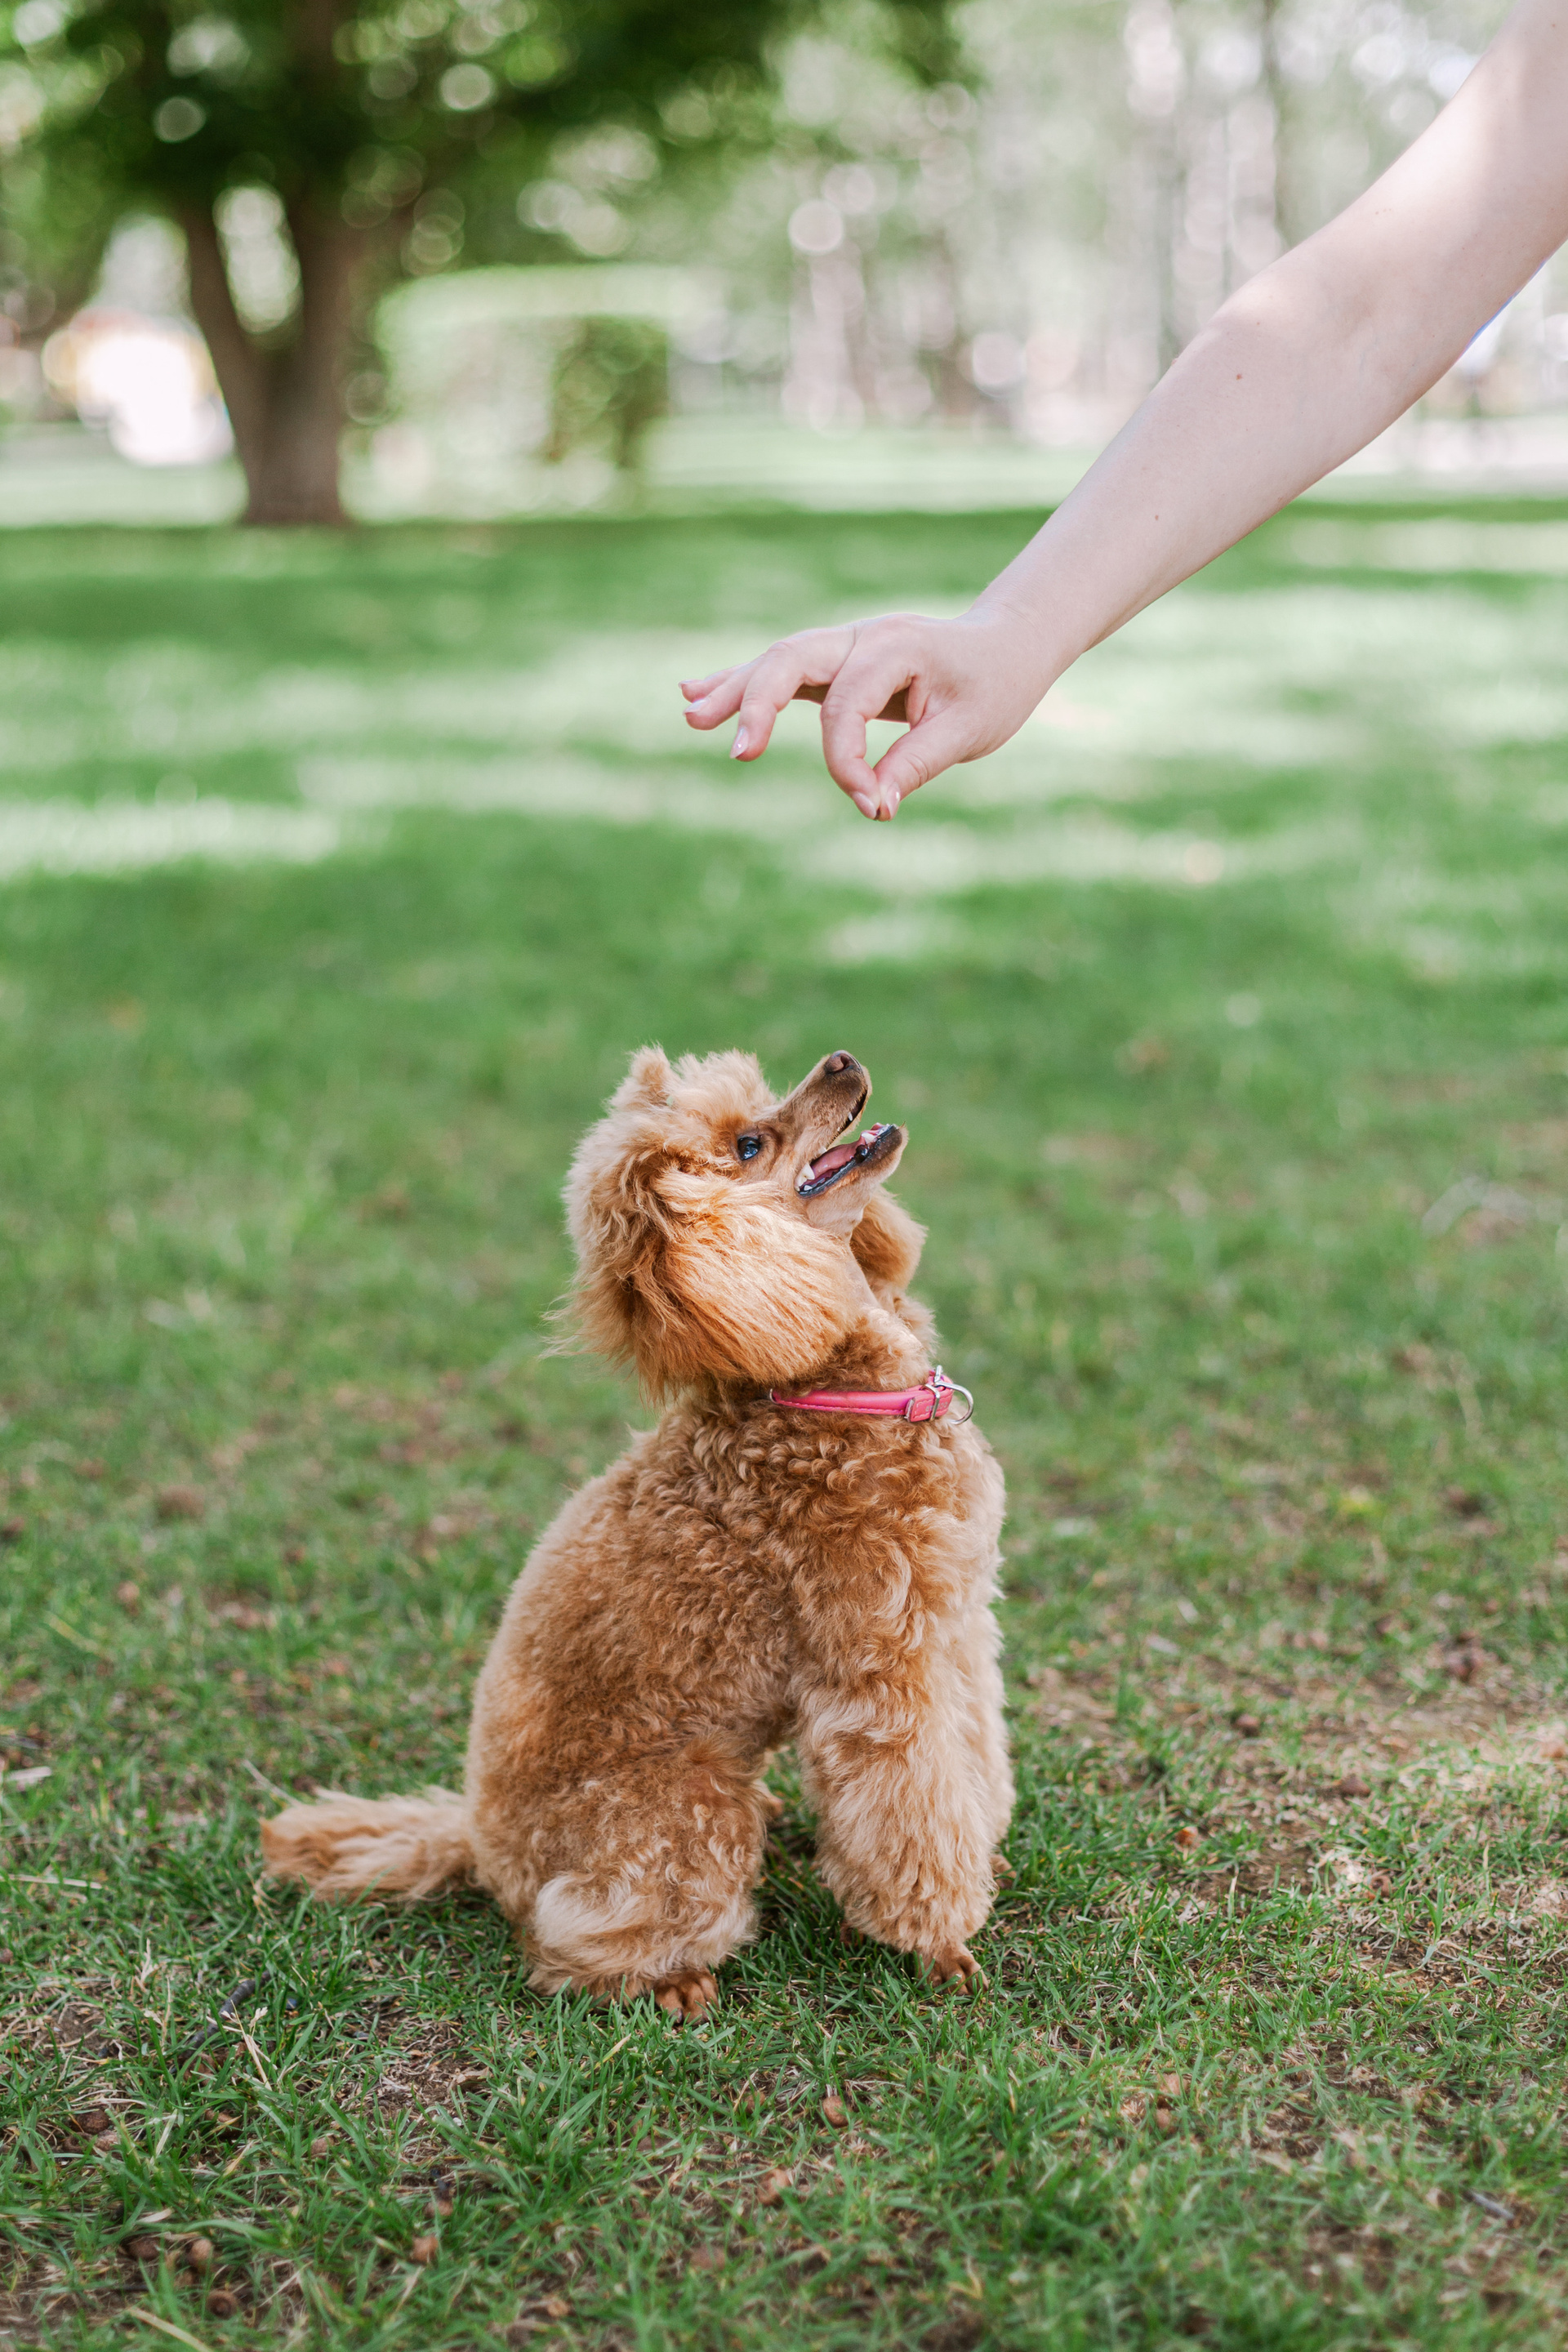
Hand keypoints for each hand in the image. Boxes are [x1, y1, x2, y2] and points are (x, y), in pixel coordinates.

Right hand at [680, 606, 1048, 820]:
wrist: (1005, 646)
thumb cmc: (993, 687)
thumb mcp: (968, 730)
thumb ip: (915, 764)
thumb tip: (873, 807)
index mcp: (897, 647)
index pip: (848, 707)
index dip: (849, 762)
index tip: (873, 806)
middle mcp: (863, 637)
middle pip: (792, 660)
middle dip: (758, 703)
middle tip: (739, 753)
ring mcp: (845, 645)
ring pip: (778, 661)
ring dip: (734, 689)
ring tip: (690, 714)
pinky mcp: (836, 663)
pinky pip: (783, 670)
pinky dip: (742, 682)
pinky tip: (696, 693)